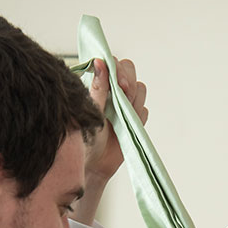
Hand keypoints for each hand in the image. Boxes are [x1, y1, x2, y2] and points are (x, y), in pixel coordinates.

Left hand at [85, 57, 147, 182]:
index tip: (119, 84)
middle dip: (130, 83)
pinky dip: (138, 117)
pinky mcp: (134, 118)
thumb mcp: (90, 110)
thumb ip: (98, 88)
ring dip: (134, 101)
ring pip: (141, 89)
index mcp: (98, 84)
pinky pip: (145, 110)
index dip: (119, 70)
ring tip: (122, 116)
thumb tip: (100, 63)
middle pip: (130, 71)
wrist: (93, 165)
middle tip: (124, 98)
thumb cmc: (83, 138)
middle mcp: (112, 91)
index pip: (113, 63)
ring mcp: (125, 104)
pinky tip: (127, 126)